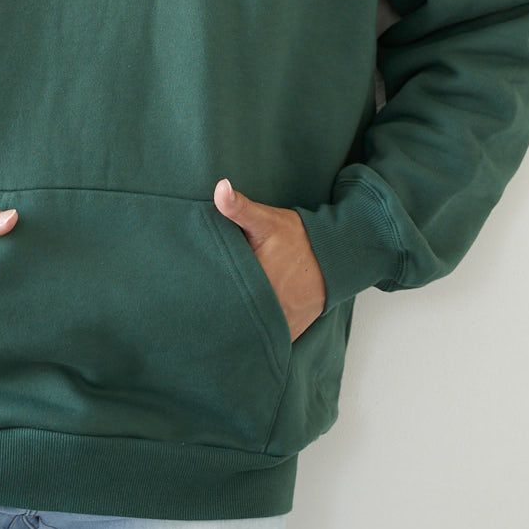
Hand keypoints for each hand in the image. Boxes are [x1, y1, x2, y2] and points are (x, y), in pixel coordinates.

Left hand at [213, 177, 325, 341]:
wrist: (336, 255)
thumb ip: (239, 207)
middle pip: (234, 317)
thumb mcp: (266, 219)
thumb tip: (219, 188)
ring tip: (219, 325)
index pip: (220, 296)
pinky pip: (269, 341)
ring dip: (239, 329)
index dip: (205, 297)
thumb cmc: (298, 237)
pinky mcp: (291, 332)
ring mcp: (281, 324)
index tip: (192, 295)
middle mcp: (268, 308)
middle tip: (203, 309)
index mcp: (255, 282)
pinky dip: (257, 338)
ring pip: (251, 333)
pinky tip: (242, 334)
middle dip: (219, 313)